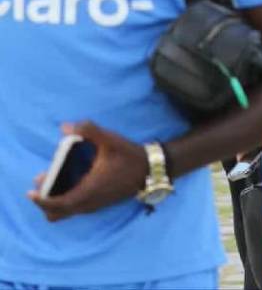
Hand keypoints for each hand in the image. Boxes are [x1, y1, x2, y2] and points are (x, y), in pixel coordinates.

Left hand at [28, 121, 146, 221]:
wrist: (152, 169)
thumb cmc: (129, 156)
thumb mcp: (110, 141)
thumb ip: (88, 131)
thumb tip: (65, 126)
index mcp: (88, 191)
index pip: (57, 204)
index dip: (41, 200)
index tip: (31, 190)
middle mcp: (89, 203)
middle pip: (57, 213)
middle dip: (45, 201)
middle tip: (42, 182)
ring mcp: (95, 205)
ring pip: (66, 212)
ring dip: (55, 200)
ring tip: (52, 180)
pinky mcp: (100, 203)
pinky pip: (75, 208)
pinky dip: (66, 199)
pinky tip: (71, 180)